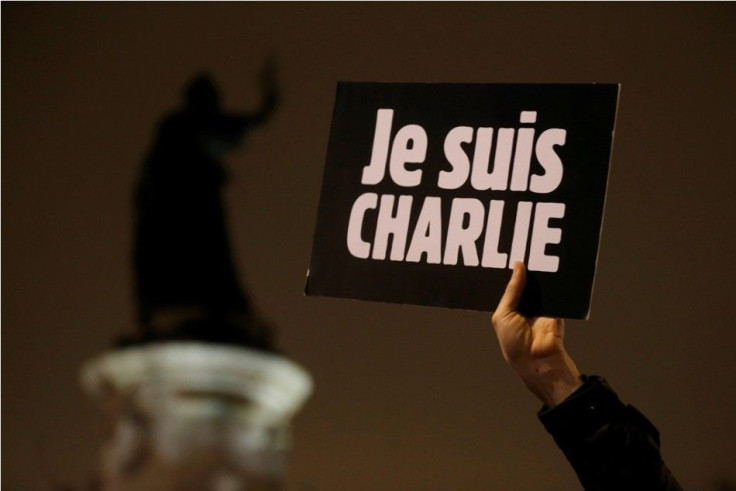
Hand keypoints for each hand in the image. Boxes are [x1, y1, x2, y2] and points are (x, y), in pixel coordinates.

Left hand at [492, 262, 581, 406]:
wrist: (537, 360)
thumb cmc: (514, 343)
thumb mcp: (504, 314)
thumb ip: (512, 290)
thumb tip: (519, 266)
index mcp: (509, 307)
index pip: (509, 285)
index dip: (508, 271)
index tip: (508, 252)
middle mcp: (525, 305)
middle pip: (526, 281)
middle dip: (525, 269)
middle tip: (523, 247)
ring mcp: (541, 306)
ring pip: (540, 284)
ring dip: (540, 273)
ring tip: (536, 251)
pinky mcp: (556, 307)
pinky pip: (556, 291)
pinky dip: (554, 281)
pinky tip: (551, 265)